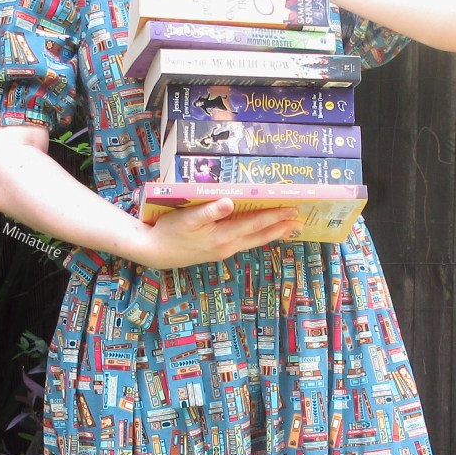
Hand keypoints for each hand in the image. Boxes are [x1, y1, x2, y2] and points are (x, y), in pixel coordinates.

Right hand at [136, 198, 299, 269]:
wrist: (156, 252)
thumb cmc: (169, 231)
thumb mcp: (187, 218)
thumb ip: (209, 210)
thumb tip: (230, 202)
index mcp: (223, 236)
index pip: (255, 224)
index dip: (275, 216)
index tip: (292, 209)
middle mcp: (227, 246)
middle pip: (260, 236)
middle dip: (280, 228)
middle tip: (300, 222)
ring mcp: (223, 251)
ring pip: (253, 241)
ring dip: (271, 234)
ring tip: (287, 229)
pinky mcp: (217, 251)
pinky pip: (244, 242)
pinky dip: (257, 237)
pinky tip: (259, 233)